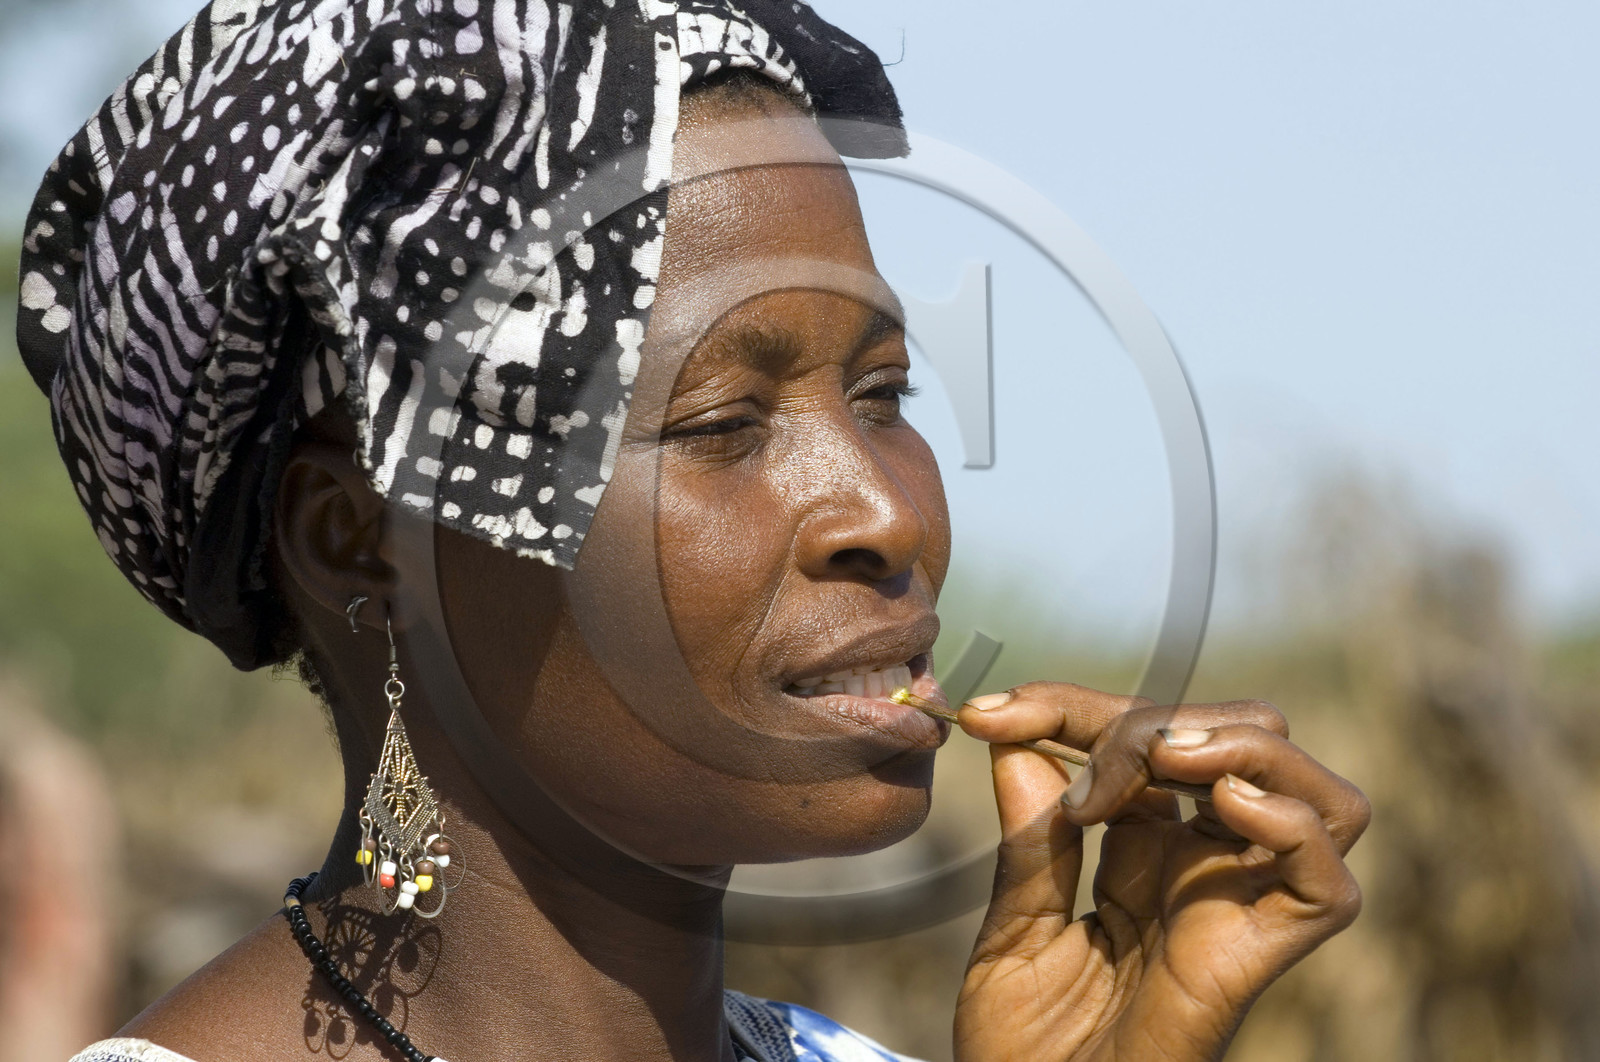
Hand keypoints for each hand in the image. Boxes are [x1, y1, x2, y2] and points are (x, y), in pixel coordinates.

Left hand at [953, 682, 1368, 1061]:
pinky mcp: (1255, 963)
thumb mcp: (1012, 929)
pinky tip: (1221, 807)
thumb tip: (1010, 744)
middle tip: (1079, 762)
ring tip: (1166, 760)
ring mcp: (1239, 913)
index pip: (1145, 740)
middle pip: (1243, 743)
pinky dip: (1290, 829)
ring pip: (1320, 797)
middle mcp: (1206, 871)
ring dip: (1246, 750)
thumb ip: (1030, 843)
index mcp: (1146, 852)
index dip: (1073, 708)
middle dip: (1158, 718)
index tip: (989, 715)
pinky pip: (1326, 888)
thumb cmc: (1021, 1051)